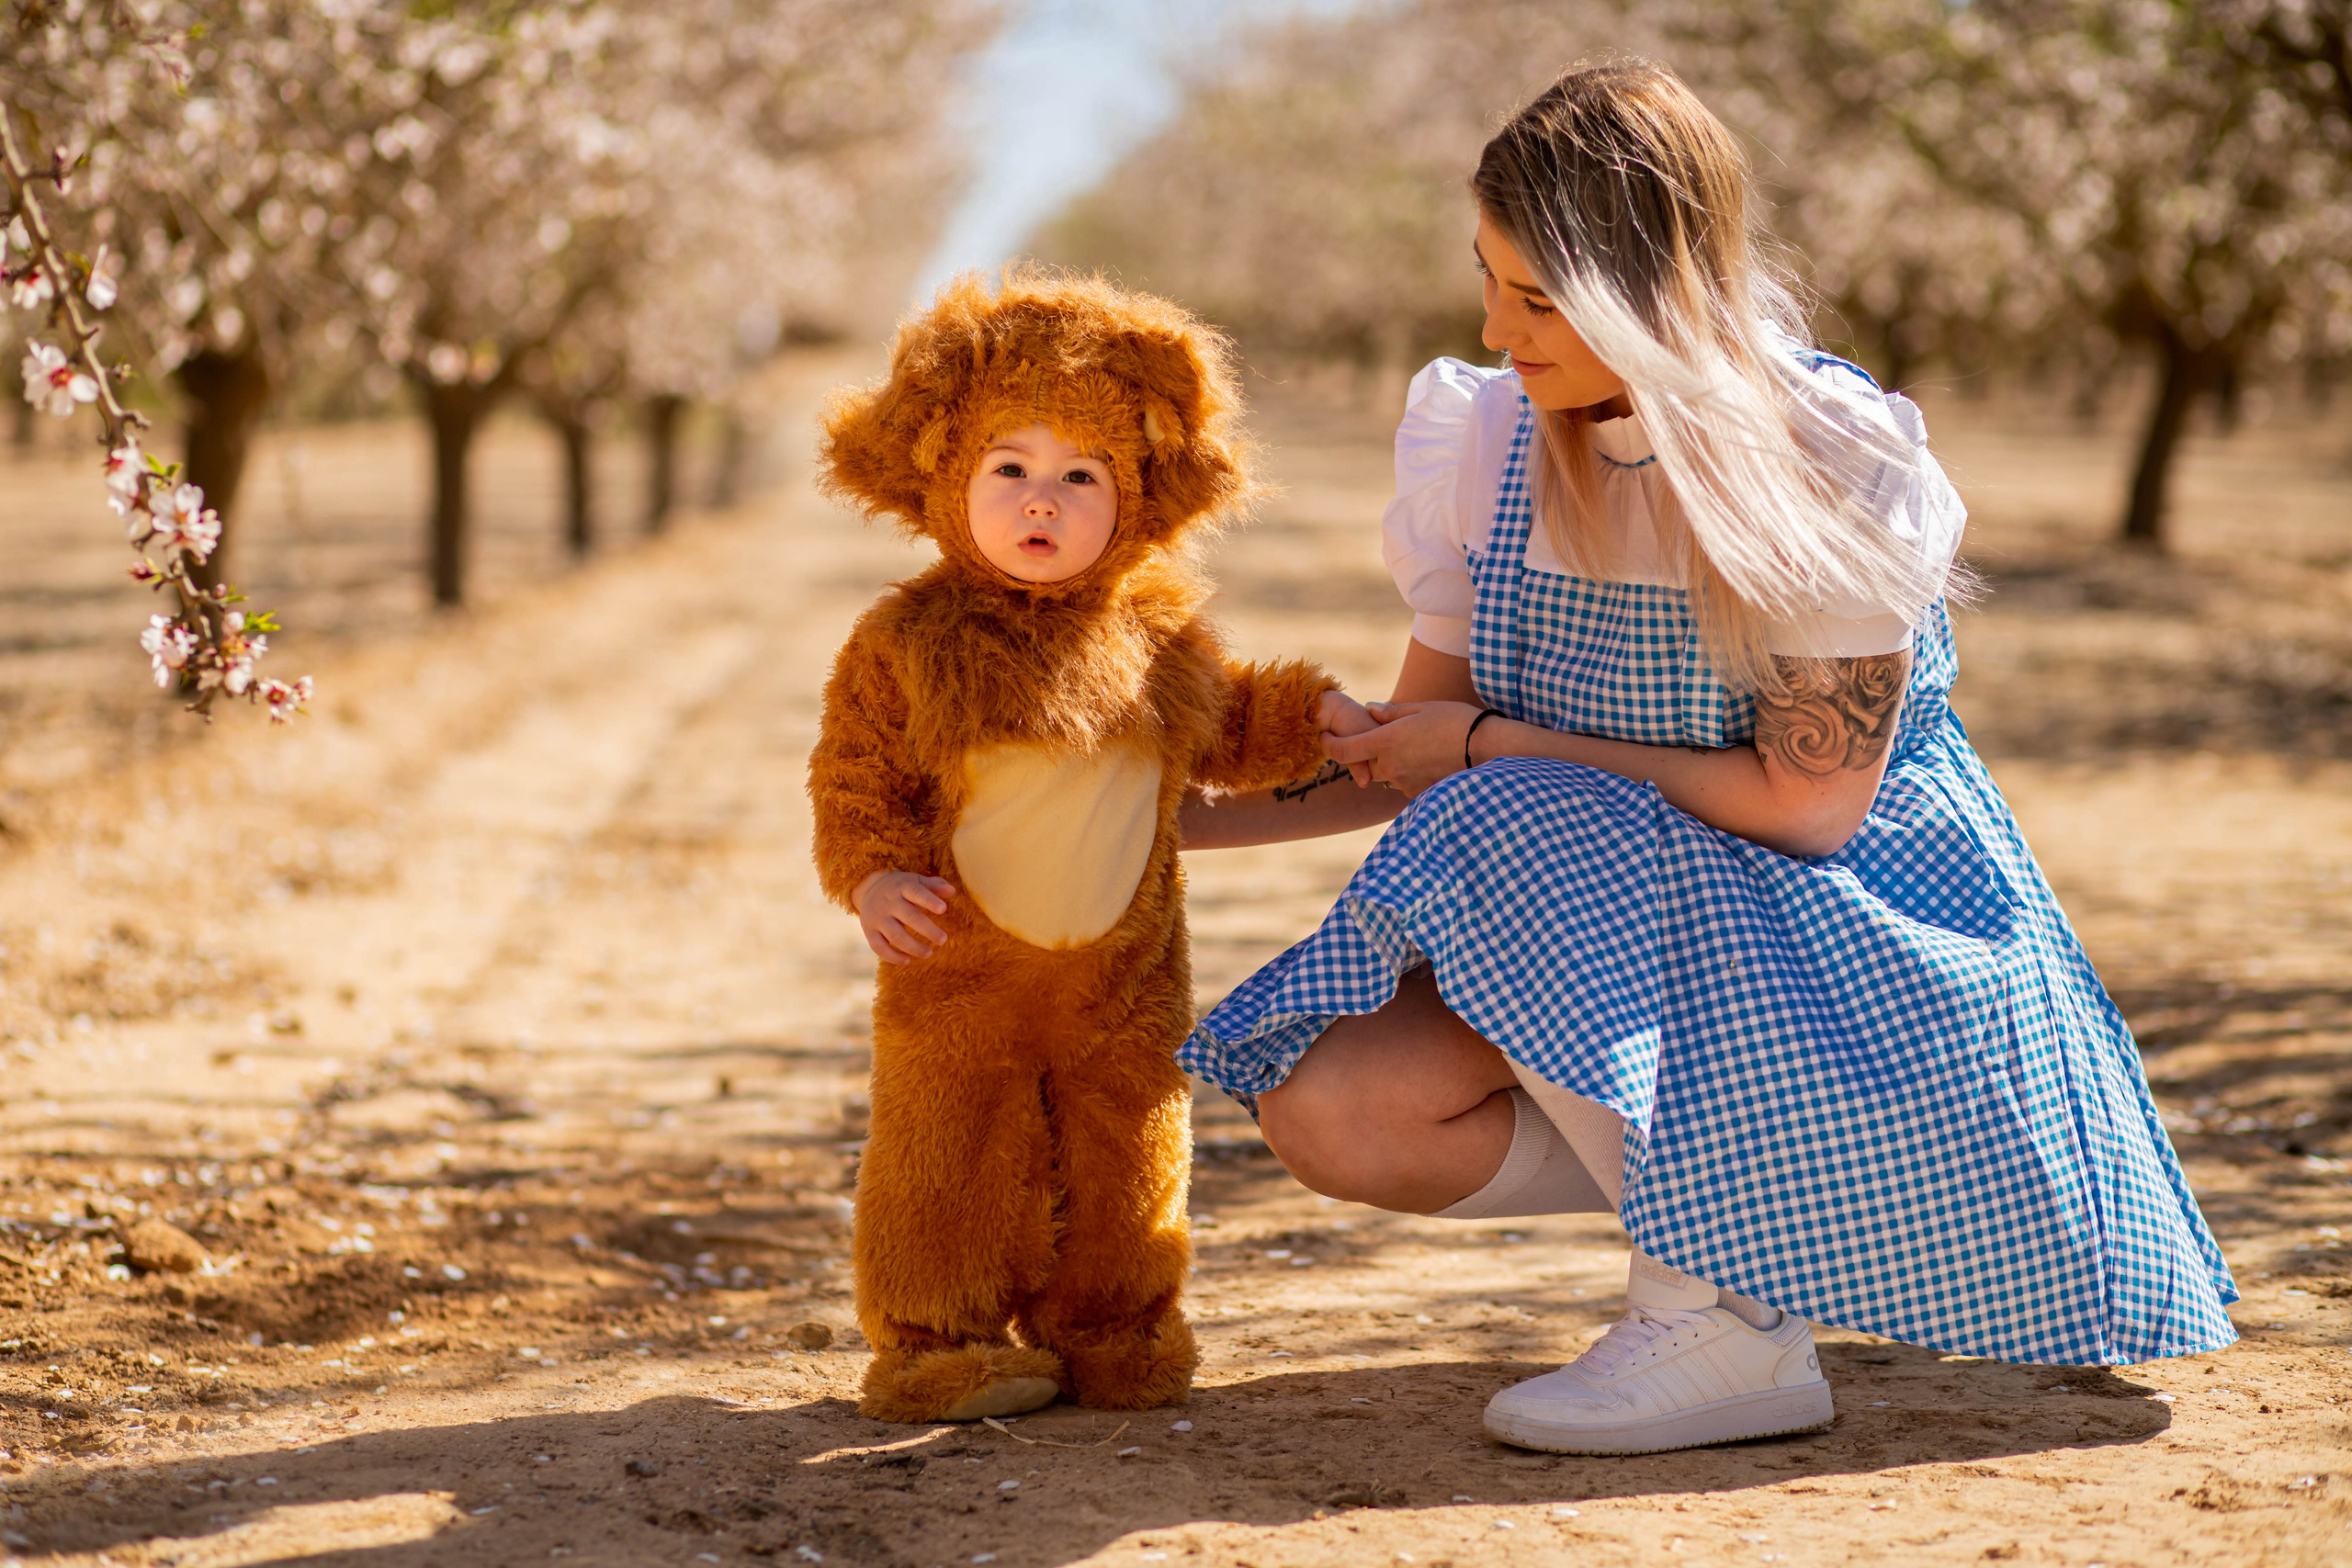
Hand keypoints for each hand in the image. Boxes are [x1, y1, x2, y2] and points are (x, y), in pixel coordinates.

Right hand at [853, 870, 956, 963]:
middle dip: (927, 929)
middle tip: (943, 940)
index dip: (929, 901)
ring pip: (895, 935)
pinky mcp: (869, 932)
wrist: (869, 889)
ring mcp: (878, 918)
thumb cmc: (901, 888)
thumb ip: (934, 885)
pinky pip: (879, 947)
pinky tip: (908, 960)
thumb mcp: (915, 881)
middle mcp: (889, 902)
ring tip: (929, 953)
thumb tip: (951, 890)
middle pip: (909, 917)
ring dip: (913, 947)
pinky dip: (893, 957)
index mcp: (902, 887)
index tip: (943, 909)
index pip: (916, 892)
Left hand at [1322, 699, 1485, 798]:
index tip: (1324, 739)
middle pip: (1366, 763)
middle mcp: (1390, 766)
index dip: (1328, 745)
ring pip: (1388, 774)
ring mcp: (1404, 783)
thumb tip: (1369, 710)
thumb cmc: (1455, 721)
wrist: (1486, 749)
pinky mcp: (1420, 794)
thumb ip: (1390, 713)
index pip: (1343, 750)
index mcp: (1385, 742)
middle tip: (1390, 737)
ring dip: (1394, 763)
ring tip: (1421, 746)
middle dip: (1370, 752)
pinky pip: (1406, 784)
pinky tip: (1432, 760)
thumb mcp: (1420, 709)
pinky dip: (1412, 773)